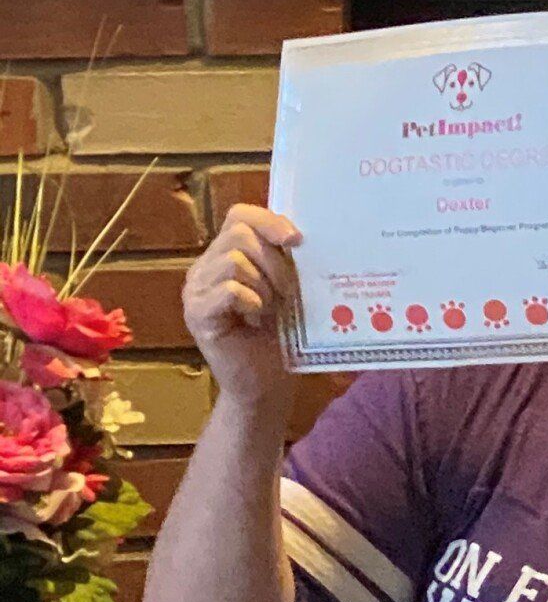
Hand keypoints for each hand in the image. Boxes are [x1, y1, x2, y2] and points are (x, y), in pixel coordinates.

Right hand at [183, 204, 300, 409]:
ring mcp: (196, 291)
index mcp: (225, 256)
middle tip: (287, 293)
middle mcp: (204, 268)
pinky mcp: (197, 314)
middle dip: (274, 262)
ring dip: (264, 285)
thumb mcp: (285, 289)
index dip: (269, 221)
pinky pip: (229, 290)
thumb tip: (297, 233)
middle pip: (240, 235)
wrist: (266, 385)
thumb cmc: (278, 338)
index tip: (297, 241)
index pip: (240, 216)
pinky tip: (257, 318)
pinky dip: (252, 301)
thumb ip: (283, 259)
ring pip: (234, 261)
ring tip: (270, 310)